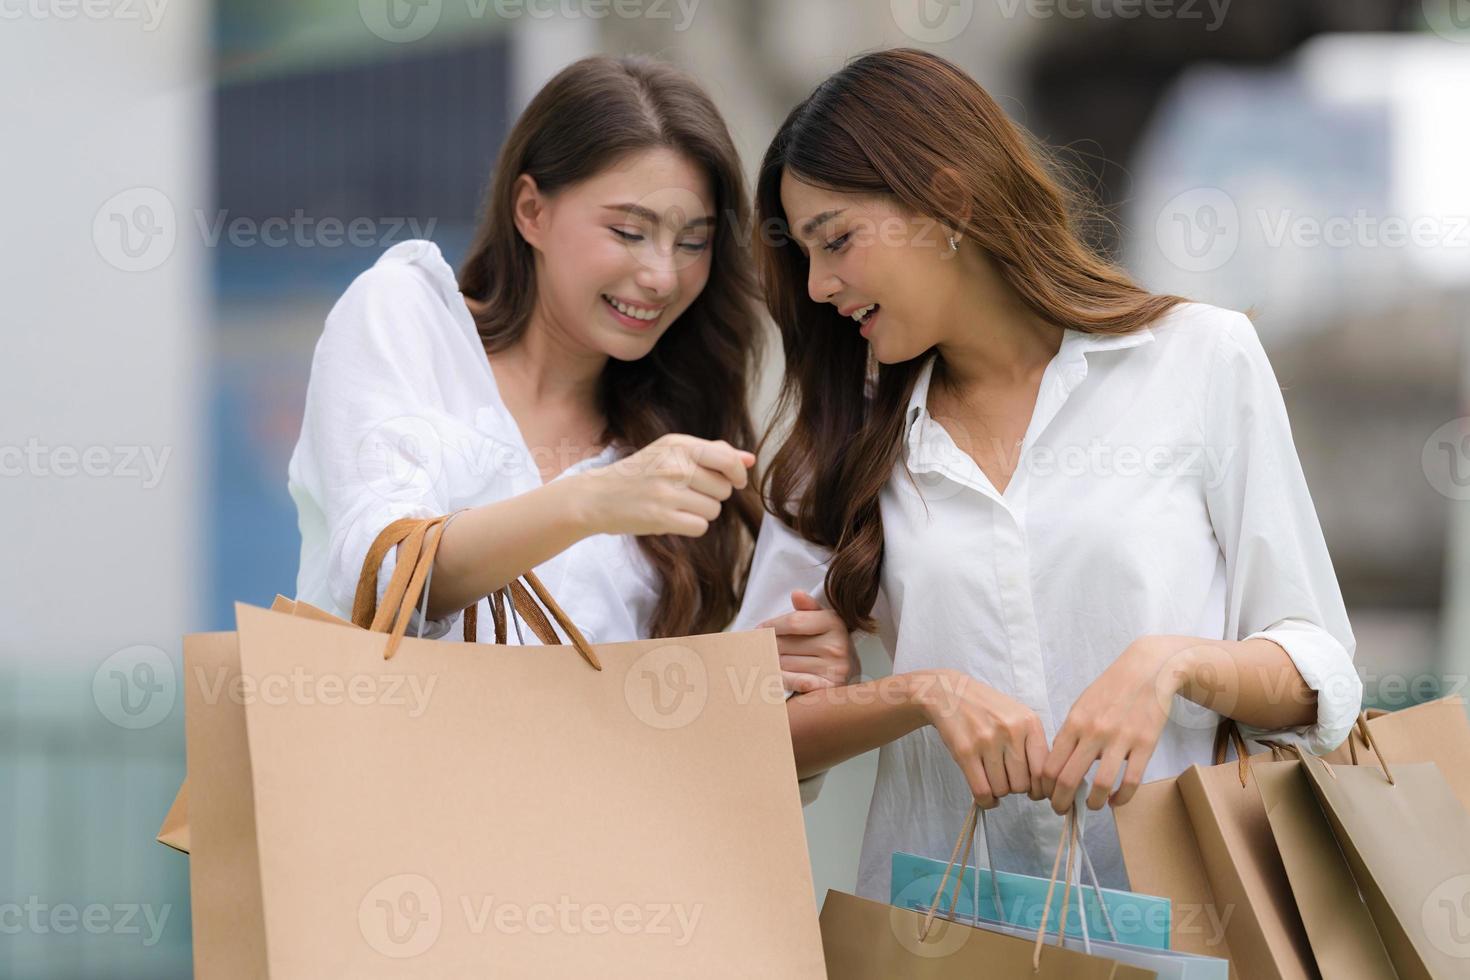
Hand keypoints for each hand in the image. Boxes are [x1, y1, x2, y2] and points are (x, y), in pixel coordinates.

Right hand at [575, 434, 753, 537]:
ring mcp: (668, 492)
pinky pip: (700, 527)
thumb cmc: (640, 473)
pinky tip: (672, 518)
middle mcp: (674, 465)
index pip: (728, 460)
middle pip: (724, 489)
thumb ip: (713, 453)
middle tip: (687, 493)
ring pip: (714, 510)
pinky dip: (691, 526)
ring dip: (701, 512)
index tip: (736, 482)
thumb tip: (750, 459)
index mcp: (679, 444)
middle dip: (713, 495)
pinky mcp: (661, 517)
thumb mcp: (672, 452)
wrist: (598, 496)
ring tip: (677, 505)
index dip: (738, 475)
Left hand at [758, 590, 859, 693]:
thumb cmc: (826, 640)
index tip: (758, 629)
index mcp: (834, 622)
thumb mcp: (821, 619)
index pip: (794, 622)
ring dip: (771, 661)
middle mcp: (837, 646)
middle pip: (785, 644)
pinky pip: (794, 681)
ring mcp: (834, 668)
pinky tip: (775, 674)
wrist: (847, 671)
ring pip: (784, 663)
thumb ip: (808, 607)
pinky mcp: (827, 687)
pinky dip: (780, 678)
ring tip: (768, 659)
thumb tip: (796, 594)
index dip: (772, 625)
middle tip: (758, 646)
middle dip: (767, 644)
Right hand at [910, 669, 1047, 808]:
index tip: (1034, 793)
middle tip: (1007, 780)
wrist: (950, 693)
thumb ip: (1033, 745)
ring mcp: (987, 741)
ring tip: (993, 780)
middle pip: (1022, 783)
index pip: (1043, 769)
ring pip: (1002, 789)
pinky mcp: (965, 751)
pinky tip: (986, 797)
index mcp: (1029, 722)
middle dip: (1015, 788)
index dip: (1040, 788)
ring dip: (998, 792)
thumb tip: (1042, 785)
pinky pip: (982, 790)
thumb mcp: (1018, 717)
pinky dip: (986, 800)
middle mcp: (1011, 731)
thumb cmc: (987, 709)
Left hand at [1041, 637, 1190, 812]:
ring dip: (1094, 804)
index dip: (1045, 788)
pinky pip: (1131, 781)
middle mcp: (1094, 732)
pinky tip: (1116, 800)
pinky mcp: (1146, 744)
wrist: (1147, 669)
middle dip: (1061, 802)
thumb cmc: (1110, 689)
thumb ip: (1070, 733)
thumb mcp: (1081, 705)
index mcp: (1074, 722)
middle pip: (1069, 779)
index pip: (1050, 765)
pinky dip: (1122, 798)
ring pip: (1101, 785)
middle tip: (1062, 810)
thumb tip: (1058, 764)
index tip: (1047, 796)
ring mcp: (1120, 739)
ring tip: (1092, 807)